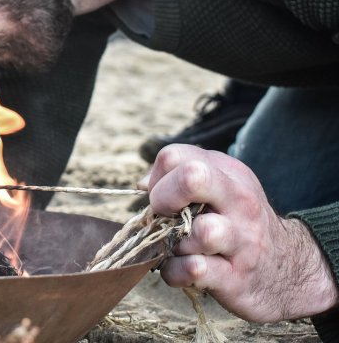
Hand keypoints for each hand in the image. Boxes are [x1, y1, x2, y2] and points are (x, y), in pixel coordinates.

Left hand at [144, 144, 338, 320]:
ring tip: (181, 247)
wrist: (291, 269)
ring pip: (199, 231)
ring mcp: (242, 241)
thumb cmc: (237, 222)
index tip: (162, 199)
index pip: (174, 157)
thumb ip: (178, 176)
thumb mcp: (218, 187)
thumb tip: (143, 184)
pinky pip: (194, 270)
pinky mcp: (236, 278)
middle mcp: (239, 202)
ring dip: (176, 242)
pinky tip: (184, 269)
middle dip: (164, 198)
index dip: (156, 179)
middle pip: (192, 177)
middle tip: (166, 217)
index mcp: (228, 174)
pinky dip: (176, 271)